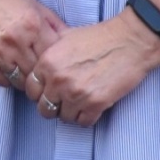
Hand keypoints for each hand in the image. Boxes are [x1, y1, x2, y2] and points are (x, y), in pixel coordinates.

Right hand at [0, 0, 66, 89]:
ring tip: (29, 73)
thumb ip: (57, 29)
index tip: (58, 68)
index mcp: (34, 26)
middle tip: (45, 75)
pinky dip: (9, 79)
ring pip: (21, 82)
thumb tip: (74, 49)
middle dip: (43, 76)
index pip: (53, 59)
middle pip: (38, 73)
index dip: (57, 65)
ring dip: (27, 80)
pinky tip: (12, 69)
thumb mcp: (39, 8)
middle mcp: (16, 40)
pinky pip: (3, 81)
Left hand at [25, 10, 159, 126]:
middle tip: (63, 101)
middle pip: (44, 108)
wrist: (129, 41)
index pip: (31, 90)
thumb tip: (40, 66)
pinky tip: (91, 106)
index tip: (48, 92)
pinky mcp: (95, 104)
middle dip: (52, 106)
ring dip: (71, 112)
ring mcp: (76, 93)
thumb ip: (49, 53)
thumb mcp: (65, 37)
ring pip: (64, 117)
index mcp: (47, 62)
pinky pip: (83, 122)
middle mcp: (58, 80)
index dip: (39, 92)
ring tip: (79, 102)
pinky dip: (86, 117)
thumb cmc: (99, 37)